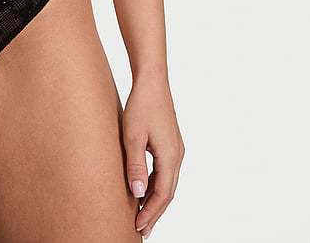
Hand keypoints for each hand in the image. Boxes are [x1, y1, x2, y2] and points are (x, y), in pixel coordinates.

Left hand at [122, 75, 184, 238]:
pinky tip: (143, 190)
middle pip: (168, 192)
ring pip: (167, 182)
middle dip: (155, 212)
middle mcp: (177, 156)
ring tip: (141, 214)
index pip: (163, 194)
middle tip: (141, 229)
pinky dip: (155, 184)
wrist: (152, 81)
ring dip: (155, 199)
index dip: (151, 212)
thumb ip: (134, 165)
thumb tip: (136, 193)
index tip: (139, 227)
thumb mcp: (132, 135)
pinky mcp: (170, 144)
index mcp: (170, 156)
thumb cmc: (141, 105)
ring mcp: (175, 149)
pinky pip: (165, 171)